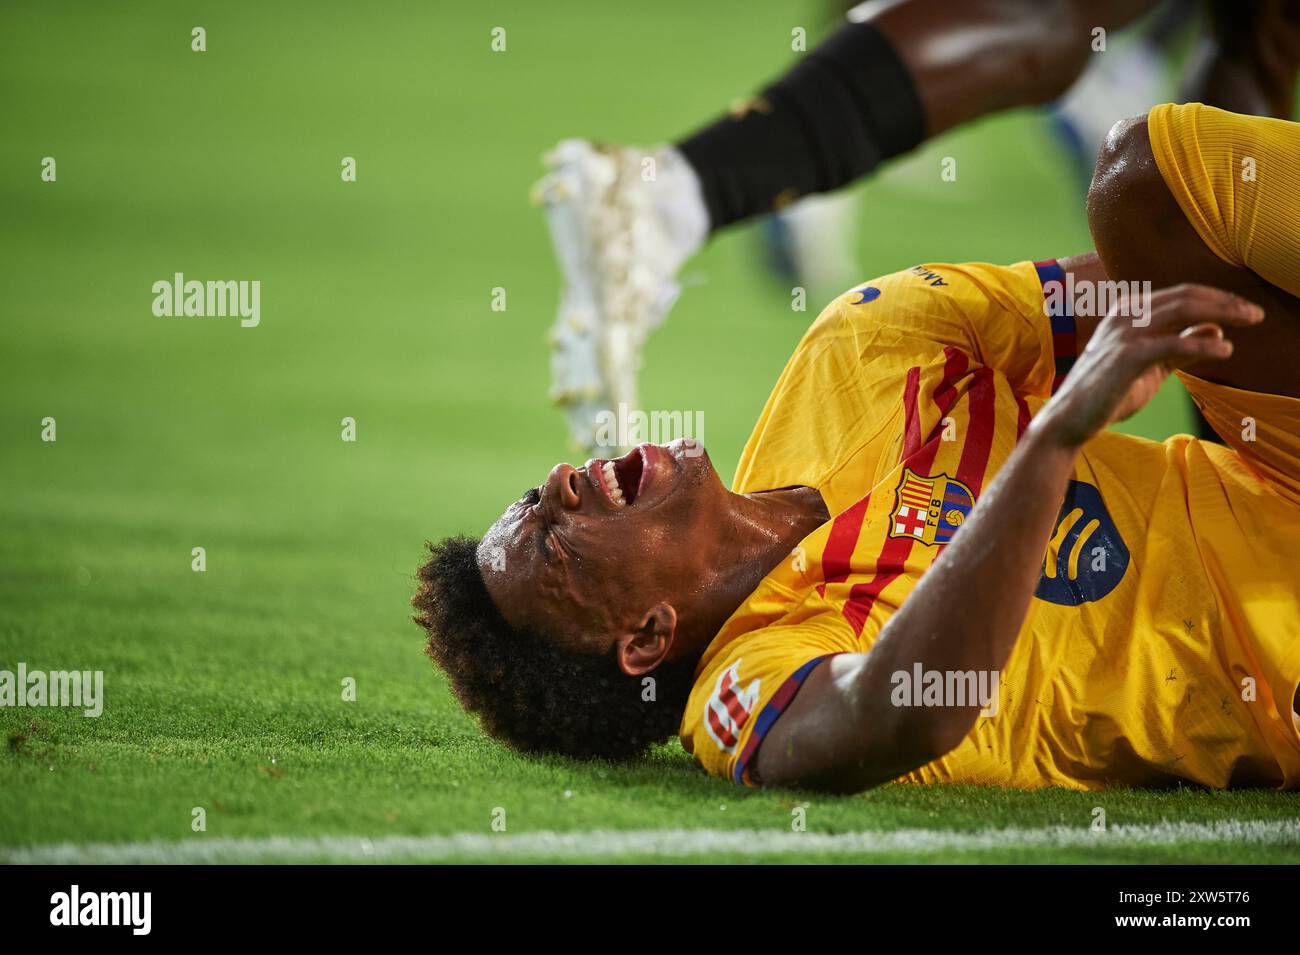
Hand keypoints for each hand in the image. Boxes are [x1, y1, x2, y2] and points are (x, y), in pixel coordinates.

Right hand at [1037, 284, 1262, 448]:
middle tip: (1256, 314)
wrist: (1069, 420)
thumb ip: (1181, 346)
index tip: (1246, 311)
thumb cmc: (1107, 393)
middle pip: (1187, 296)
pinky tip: (1224, 349)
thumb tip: (1216, 329)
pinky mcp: (1126, 356)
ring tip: (1249, 322)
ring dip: (1223, 312)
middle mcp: (1125, 315)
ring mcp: (1124, 333)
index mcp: (1128, 311)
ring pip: (1183, 309)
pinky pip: (1173, 343)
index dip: (1219, 299)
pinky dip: (1203, 345)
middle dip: (1227, 301)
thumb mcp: (1151, 366)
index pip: (1182, 294)